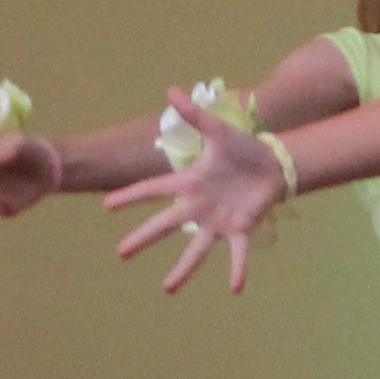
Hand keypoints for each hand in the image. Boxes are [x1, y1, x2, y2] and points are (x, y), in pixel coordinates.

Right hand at [100, 94, 284, 294]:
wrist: (272, 165)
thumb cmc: (242, 150)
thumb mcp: (217, 131)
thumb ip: (194, 115)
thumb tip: (170, 89)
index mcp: (189, 183)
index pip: (153, 190)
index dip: (131, 197)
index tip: (107, 207)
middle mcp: (197, 207)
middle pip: (165, 225)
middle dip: (143, 239)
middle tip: (121, 253)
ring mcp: (217, 221)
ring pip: (196, 250)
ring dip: (183, 270)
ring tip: (168, 289)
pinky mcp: (240, 230)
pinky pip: (237, 254)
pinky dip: (237, 270)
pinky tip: (236, 289)